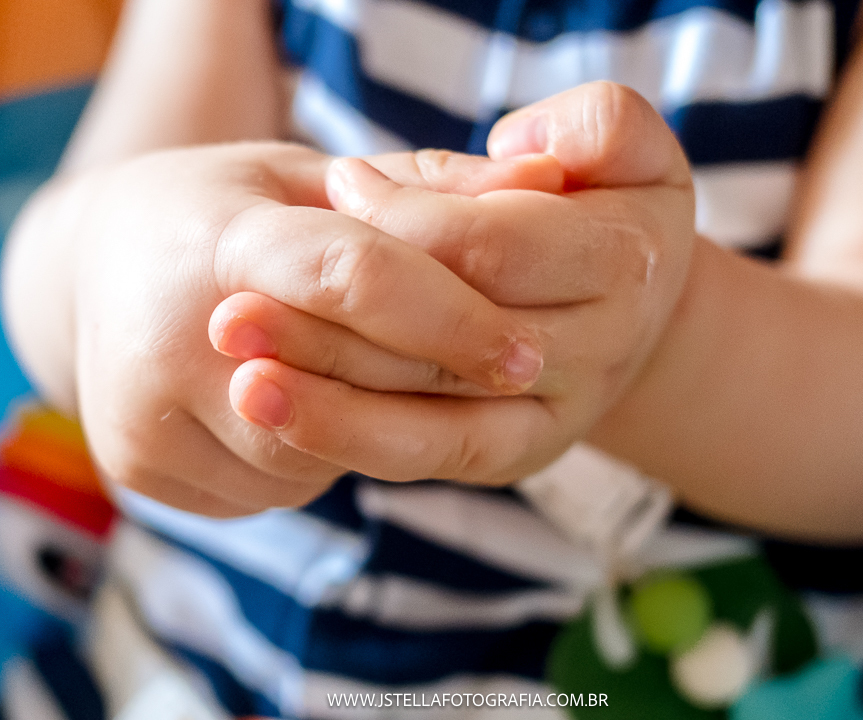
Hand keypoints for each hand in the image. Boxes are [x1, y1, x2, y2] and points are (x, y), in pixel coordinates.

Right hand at [5, 142, 542, 515]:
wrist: (97, 271)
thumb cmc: (227, 211)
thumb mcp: (309, 173)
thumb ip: (425, 187)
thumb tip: (551, 180)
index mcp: (217, 237)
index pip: (353, 279)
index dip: (454, 318)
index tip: (527, 353)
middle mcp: (165, 333)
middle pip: (346, 382)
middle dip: (435, 383)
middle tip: (503, 378)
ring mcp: (141, 416)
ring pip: (318, 455)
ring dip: (375, 427)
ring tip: (375, 373)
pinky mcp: (141, 472)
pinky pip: (278, 490)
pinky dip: (319, 459)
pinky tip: (317, 412)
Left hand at [215, 82, 695, 485]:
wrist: (623, 298)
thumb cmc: (604, 201)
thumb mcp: (620, 145)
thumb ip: (593, 126)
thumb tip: (520, 153)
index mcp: (628, 263)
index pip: (494, 245)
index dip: (405, 219)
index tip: (336, 184)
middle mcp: (601, 353)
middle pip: (454, 345)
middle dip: (341, 328)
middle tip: (234, 315)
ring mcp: (556, 416)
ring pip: (438, 421)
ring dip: (334, 406)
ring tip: (243, 385)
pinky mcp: (514, 453)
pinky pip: (430, 458)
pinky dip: (352, 441)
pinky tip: (280, 418)